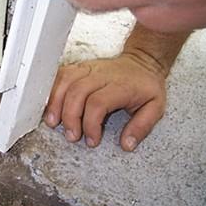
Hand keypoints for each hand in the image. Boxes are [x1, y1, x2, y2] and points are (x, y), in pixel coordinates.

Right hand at [43, 53, 166, 150]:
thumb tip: (127, 144)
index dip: (90, 124)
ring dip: (55, 103)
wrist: (142, 60)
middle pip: (77, 92)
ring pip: (65, 81)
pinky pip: (60, 75)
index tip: (92, 140)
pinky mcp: (79, 67)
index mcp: (121, 85)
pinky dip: (52, 90)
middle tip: (72, 135)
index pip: (98, 103)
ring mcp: (88, 68)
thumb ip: (142, 127)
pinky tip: (50, 105)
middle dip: (70, 117)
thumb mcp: (155, 107)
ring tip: (53, 122)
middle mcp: (102, 75)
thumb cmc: (145, 86)